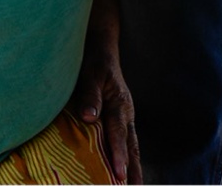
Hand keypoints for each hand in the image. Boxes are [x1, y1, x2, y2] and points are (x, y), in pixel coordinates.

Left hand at [68, 39, 138, 183]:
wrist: (100, 49)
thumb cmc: (93, 62)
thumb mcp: (90, 75)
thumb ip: (89, 95)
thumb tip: (88, 118)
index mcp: (120, 105)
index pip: (119, 135)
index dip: (118, 156)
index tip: (118, 175)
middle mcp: (126, 114)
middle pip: (131, 147)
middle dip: (132, 170)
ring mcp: (125, 117)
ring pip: (132, 147)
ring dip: (132, 168)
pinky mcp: (118, 119)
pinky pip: (125, 142)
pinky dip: (126, 158)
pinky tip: (123, 172)